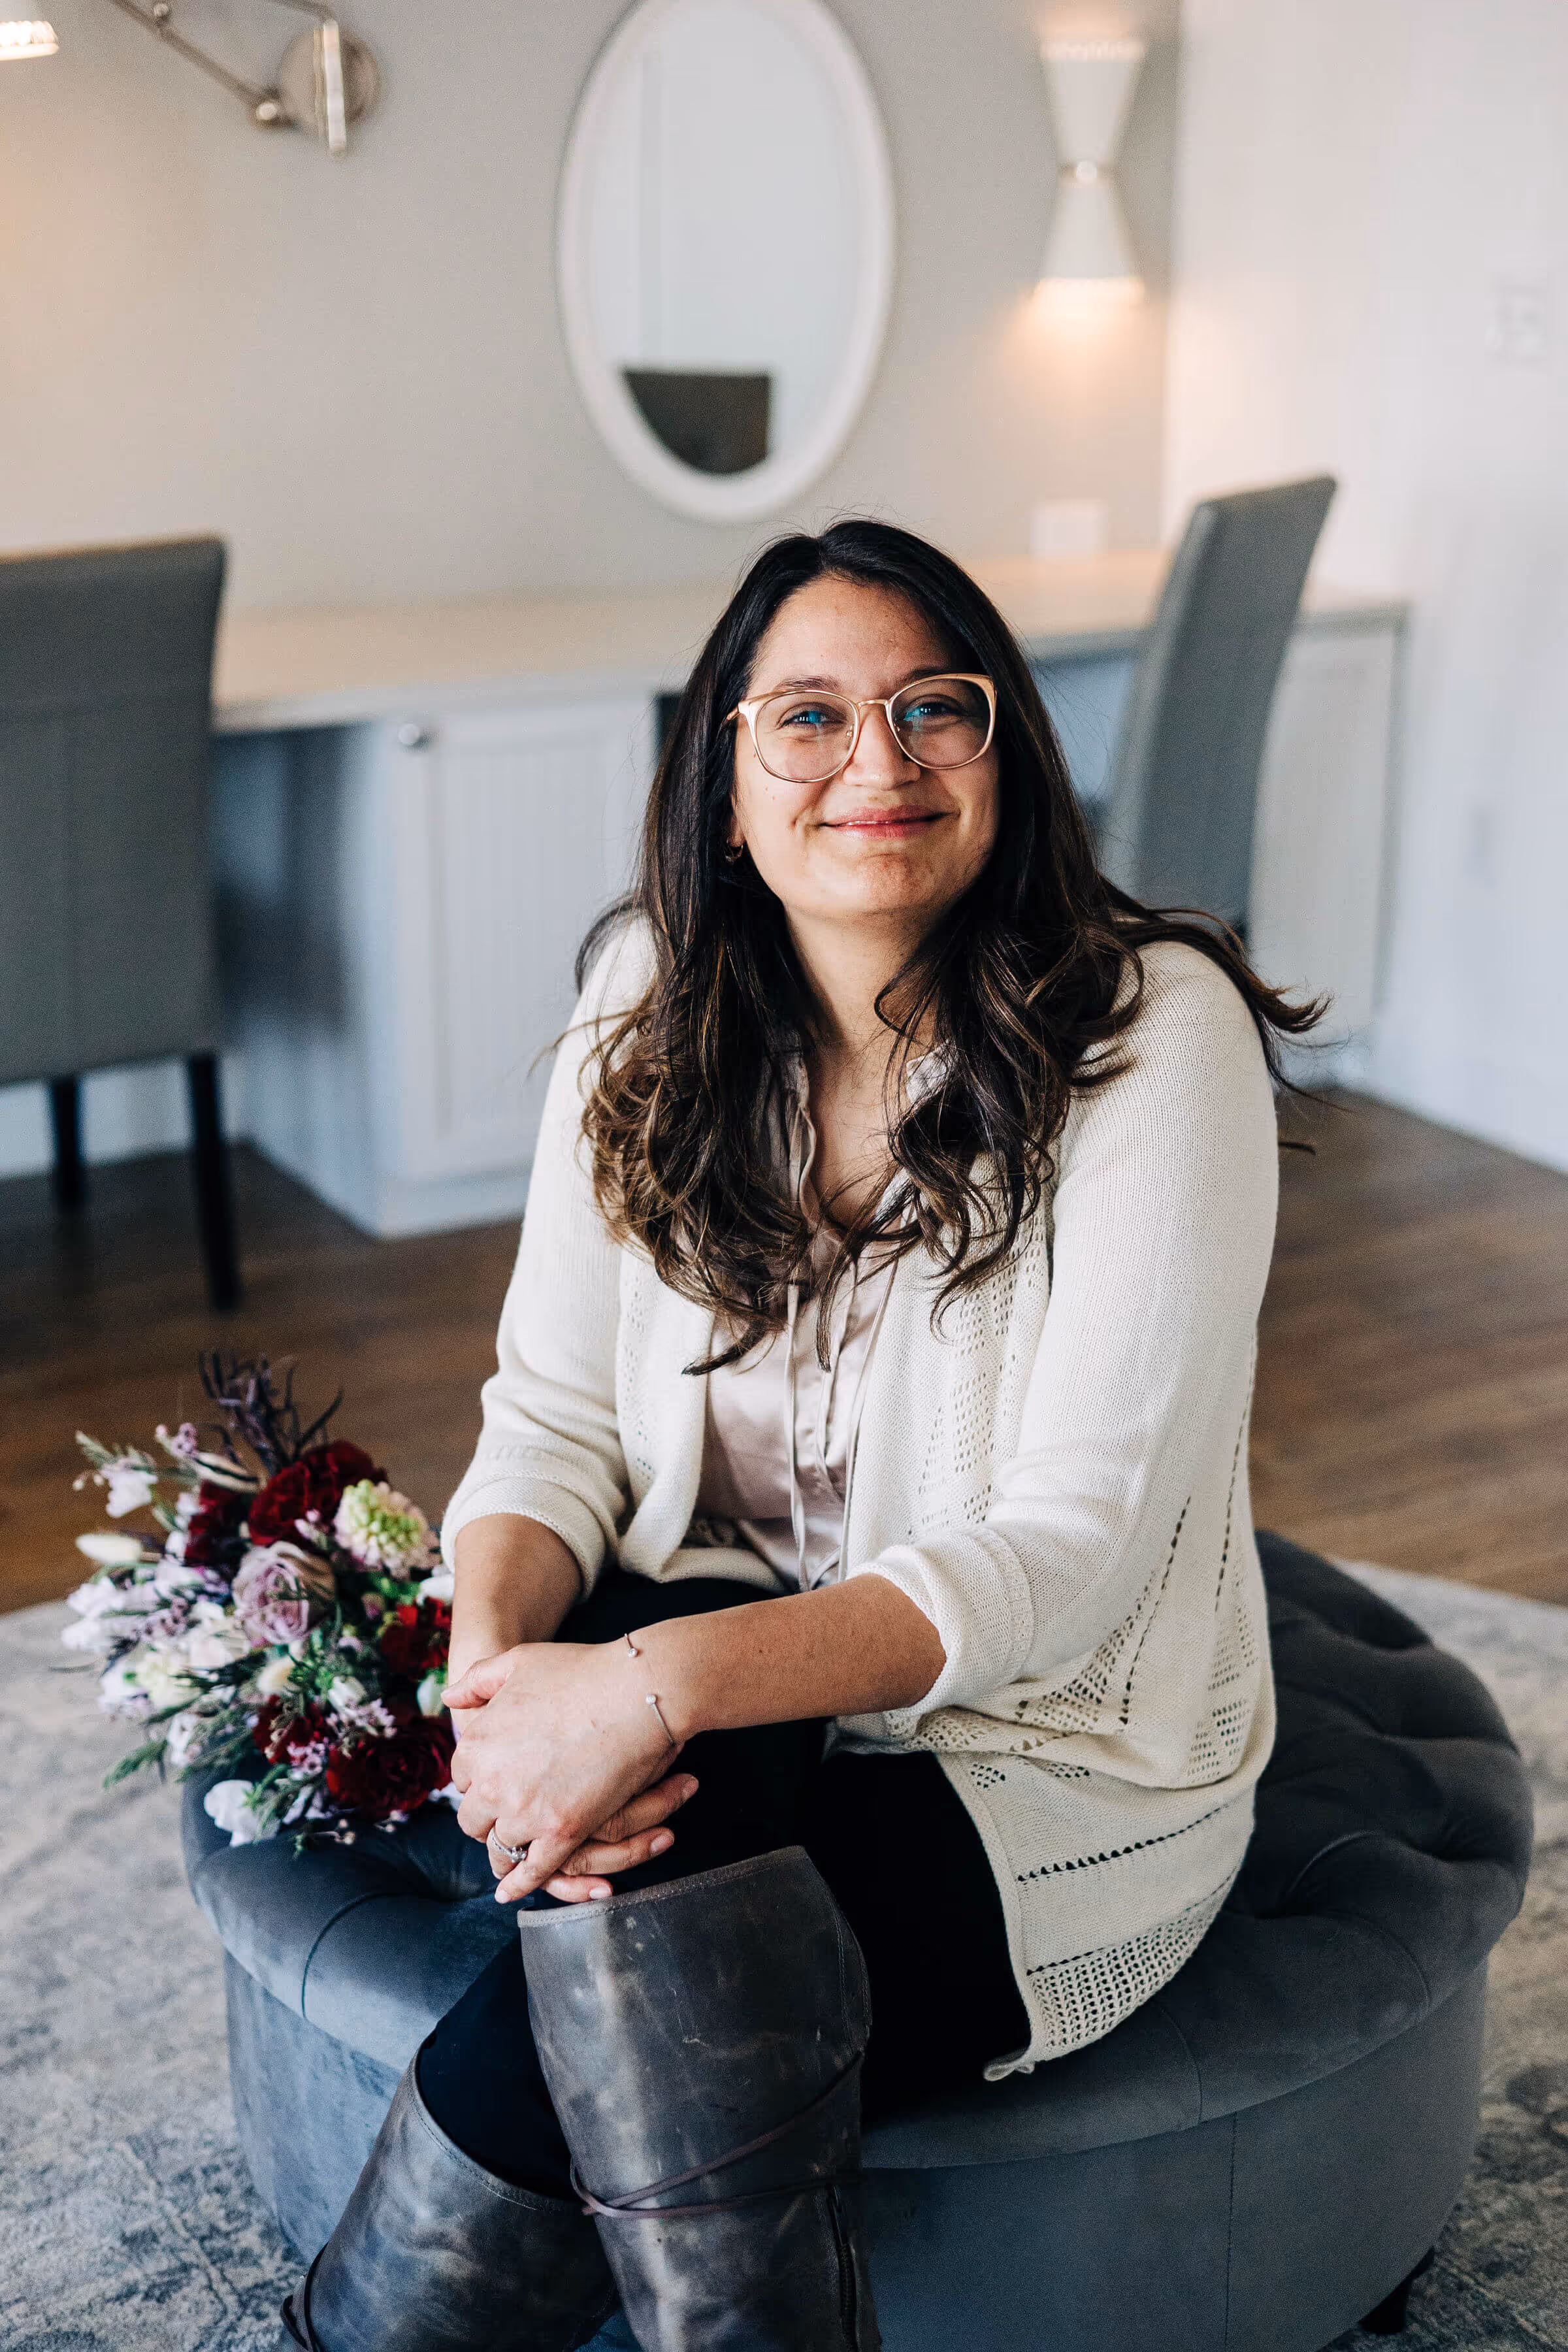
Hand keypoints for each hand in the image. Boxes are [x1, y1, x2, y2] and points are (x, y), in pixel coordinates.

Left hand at [446, 1639, 684, 1903]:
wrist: (635, 1692)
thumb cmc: (581, 1671)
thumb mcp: (518, 1661)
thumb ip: (478, 1680)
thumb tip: (448, 1697)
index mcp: (476, 1743)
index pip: (463, 1777)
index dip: (481, 1779)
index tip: (497, 1779)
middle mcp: (492, 1783)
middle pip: (473, 1818)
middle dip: (486, 1817)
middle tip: (505, 1813)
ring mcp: (526, 1812)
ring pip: (499, 1848)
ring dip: (502, 1850)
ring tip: (510, 1851)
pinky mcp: (562, 1833)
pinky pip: (532, 1871)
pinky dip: (519, 1885)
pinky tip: (511, 1891)